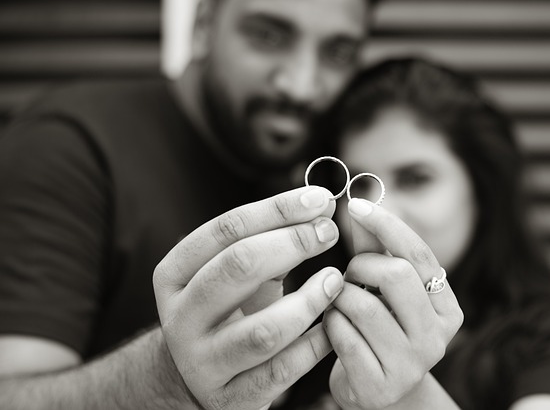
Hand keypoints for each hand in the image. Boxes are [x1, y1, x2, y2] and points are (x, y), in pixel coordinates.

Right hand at [153, 186, 344, 409]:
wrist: (200, 374)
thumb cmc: (227, 308)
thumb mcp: (232, 272)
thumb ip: (267, 240)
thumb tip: (317, 206)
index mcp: (174, 274)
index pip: (227, 229)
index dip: (278, 209)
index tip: (320, 199)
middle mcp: (180, 317)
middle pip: (239, 266)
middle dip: (293, 243)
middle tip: (329, 231)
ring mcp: (202, 362)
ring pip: (264, 329)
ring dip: (310, 300)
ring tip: (335, 280)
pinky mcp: (231, 398)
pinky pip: (283, 370)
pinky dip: (316, 344)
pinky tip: (333, 324)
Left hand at [324, 198, 463, 408]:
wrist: (375, 393)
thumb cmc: (378, 331)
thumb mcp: (382, 290)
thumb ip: (373, 249)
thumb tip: (358, 204)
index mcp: (446, 308)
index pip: (419, 253)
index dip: (386, 224)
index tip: (356, 204)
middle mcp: (438, 337)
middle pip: (395, 275)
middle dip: (360, 266)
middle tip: (348, 275)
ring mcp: (411, 365)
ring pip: (363, 305)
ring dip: (339, 297)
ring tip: (339, 304)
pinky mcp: (380, 386)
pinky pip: (343, 336)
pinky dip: (330, 323)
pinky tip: (333, 327)